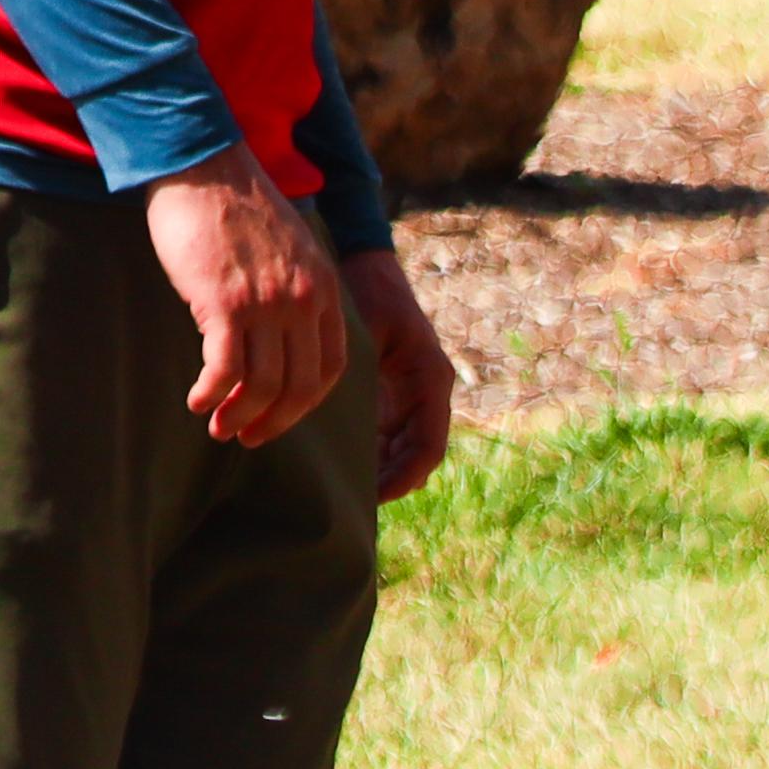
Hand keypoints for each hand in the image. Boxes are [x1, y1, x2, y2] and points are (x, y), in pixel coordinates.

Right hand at [145, 158, 350, 450]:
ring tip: (217, 426)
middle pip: (301, 386)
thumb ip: (296, 291)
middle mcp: (303, 301)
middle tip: (246, 437)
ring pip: (263, 384)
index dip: (306, 402)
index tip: (282, 416)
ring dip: (239, 415)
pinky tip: (197, 402)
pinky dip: (211, 394)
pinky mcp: (224, 303)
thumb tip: (279, 337)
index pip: (330, 367)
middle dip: (274, 421)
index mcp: (325, 290)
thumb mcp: (290, 251)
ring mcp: (266, 304)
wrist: (204, 164)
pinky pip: (224, 369)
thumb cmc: (237, 207)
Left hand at [344, 250, 458, 503]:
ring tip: (343, 490)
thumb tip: (344, 425)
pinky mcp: (392, 394)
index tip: (374, 494)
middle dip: (388, 481)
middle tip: (351, 502)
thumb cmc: (367, 293)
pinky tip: (339, 463)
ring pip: (400, 451)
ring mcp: (409, 396)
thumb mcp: (366, 334)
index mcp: (429, 381)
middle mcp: (425, 394)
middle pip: (415, 456)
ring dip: (377, 470)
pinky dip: (368, 453)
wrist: (365, 265)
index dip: (403, 475)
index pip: (428, 445)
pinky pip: (386, 436)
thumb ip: (361, 377)